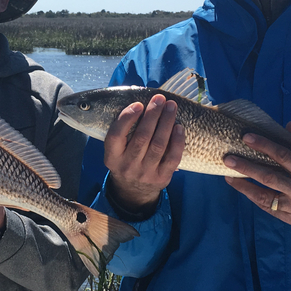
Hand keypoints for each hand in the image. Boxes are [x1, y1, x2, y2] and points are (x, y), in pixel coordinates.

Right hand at [103, 94, 185, 211]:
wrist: (133, 192)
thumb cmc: (125, 161)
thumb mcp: (116, 151)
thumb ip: (122, 132)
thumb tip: (138, 102)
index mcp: (112, 157)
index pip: (116, 135)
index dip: (126, 118)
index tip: (138, 104)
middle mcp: (127, 166)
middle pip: (141, 137)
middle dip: (152, 115)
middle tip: (160, 99)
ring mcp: (146, 173)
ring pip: (158, 145)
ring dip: (166, 122)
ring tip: (171, 106)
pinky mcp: (162, 178)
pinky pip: (172, 157)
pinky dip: (177, 141)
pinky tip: (179, 127)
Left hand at [223, 127, 290, 240]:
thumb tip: (288, 125)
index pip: (284, 156)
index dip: (264, 146)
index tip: (247, 137)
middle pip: (270, 177)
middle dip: (247, 167)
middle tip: (228, 158)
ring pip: (264, 196)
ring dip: (244, 185)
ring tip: (228, 175)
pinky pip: (268, 208)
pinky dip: (254, 197)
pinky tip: (243, 189)